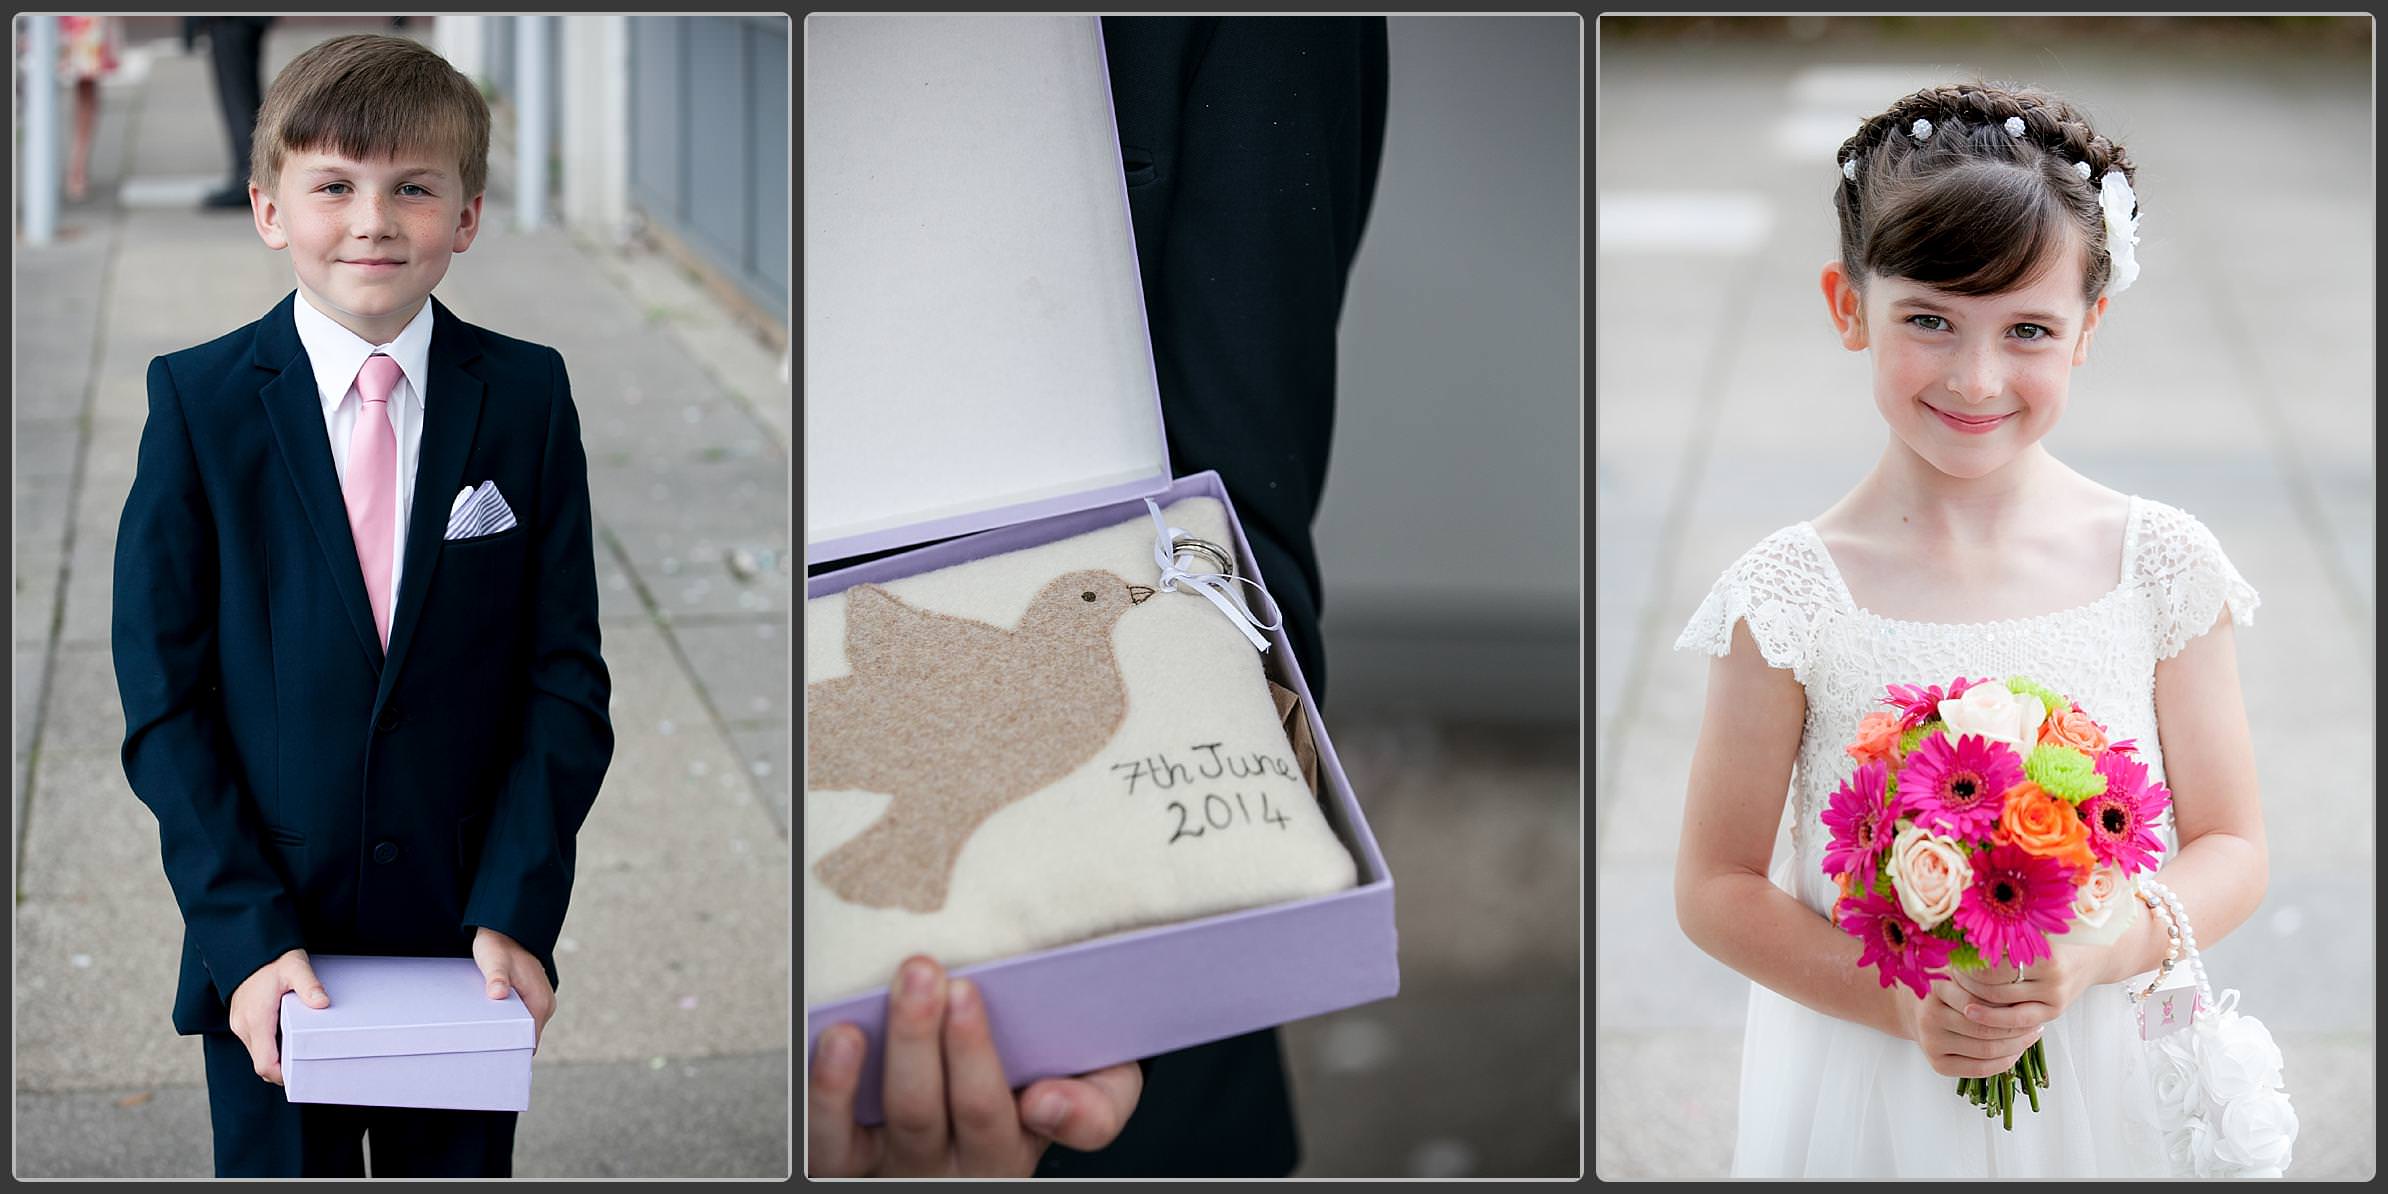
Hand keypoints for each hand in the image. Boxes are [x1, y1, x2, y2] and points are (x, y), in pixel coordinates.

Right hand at [229, 948, 329, 1085]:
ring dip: (275, 1058)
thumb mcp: (296, 968)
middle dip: (282, 1069)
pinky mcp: (241, 1020)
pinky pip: (255, 1043)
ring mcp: (239, 1024)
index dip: (282, 1075)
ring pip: (258, 1054)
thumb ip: (309, 986)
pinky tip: (287, 1038)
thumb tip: (322, 1003)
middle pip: (261, 1063)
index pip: (264, 1063)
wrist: (249, 949)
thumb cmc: (273, 959)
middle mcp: (243, 1026)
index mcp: (256, 1019)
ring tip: (300, 1052)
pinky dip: (269, 1047)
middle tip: (307, 1066)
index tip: (301, 1076)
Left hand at [472, 926, 557, 1053]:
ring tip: (485, 1038)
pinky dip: (509, 1024)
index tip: (493, 1058)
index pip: (531, 1041)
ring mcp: (540, 1002)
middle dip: (509, 1044)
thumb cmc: (499, 947)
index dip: (513, 1051)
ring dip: (508, 1033)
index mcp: (540, 1002)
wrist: (506, 931)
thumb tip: (498, 994)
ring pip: (525, 1029)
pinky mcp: (532, 999)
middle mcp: (545, 1005)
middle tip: (483, 1051)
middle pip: (528, 1038)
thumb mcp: (494, 962)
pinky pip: (522, 1019)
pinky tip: (492, 1022)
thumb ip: (496, 978)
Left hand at [807, 955, 1144, 1176]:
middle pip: (934, 1112)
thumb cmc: (1051, 1080)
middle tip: (924, 970)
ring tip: (884, 996)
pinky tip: (838, 1036)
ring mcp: (896, 1165)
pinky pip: (830, 1143)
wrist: (1012, 1096)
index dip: (985, 1062)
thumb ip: (1095, 1107)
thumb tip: (1045, 1103)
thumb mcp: (1098, 1093)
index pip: (996, 1115)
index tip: (967, 994)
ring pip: (885, 1123)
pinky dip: (828, 1091)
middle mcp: (951, 1169)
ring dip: (882, 1055)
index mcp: (1009, 1150)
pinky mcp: (848, 1160)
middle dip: (922, 1037)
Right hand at [1888, 972, 2041, 1079]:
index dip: (2009, 1004)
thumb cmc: (1949, 988)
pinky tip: (2016, 1051)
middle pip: (1985, 1029)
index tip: (2030, 1001)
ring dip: (2016, 1045)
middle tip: (2037, 1021)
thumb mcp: (1960, 972)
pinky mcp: (1937, 1064)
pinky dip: (2003, 1063)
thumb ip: (1984, 973)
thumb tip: (2023, 972)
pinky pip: (1979, 1069)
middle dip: (2017, 1028)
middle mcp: (1929, 1017)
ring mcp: (1931, 1043)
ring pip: (1986, 1050)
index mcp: (1935, 989)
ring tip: (2031, 1035)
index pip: (1980, 1001)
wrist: (1916, 1011)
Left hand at [1947, 938, 2104, 1039]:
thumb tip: (1952, 937)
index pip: (1992, 966)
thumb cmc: (2051, 941)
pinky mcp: (2053, 1013)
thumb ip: (2000, 937)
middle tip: (1946, 977)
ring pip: (2002, 1006)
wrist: (2090, 959)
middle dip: (1967, 984)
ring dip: (1974, 1001)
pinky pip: (2016, 1020)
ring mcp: (2054, 999)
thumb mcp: (2030, 933)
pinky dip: (1992, 1018)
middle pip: (1995, 988)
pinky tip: (1972, 1013)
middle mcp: (2052, 978)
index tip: (1950, 960)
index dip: (1967, 966)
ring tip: (1955, 991)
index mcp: (2043, 953)